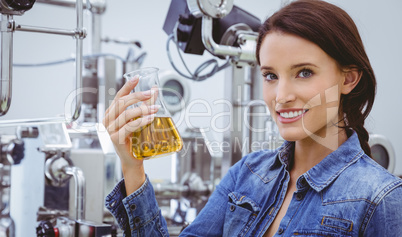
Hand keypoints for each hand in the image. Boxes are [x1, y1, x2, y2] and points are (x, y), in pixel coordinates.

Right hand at [103, 75, 158, 192]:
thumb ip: (145, 105)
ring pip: (126, 114)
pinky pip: (129, 126)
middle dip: (138, 96)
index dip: (127, 86)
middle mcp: (108, 120)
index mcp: (112, 114)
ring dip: (142, 109)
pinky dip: (141, 121)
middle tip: (151, 93)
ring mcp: (110, 130)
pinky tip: (150, 118)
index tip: (137, 77)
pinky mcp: (116, 139)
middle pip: (122, 102)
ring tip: (155, 108)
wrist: (133, 159)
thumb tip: (154, 89)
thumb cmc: (135, 139)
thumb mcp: (139, 119)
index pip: (118, 96)